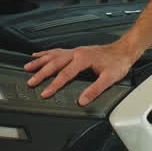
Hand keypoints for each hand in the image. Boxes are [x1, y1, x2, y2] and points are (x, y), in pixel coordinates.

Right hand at [23, 42, 137, 105]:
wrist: (123, 50)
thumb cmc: (117, 63)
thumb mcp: (109, 78)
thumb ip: (95, 90)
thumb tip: (82, 100)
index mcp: (83, 59)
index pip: (65, 74)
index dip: (54, 84)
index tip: (44, 93)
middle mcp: (77, 53)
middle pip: (55, 63)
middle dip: (41, 73)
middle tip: (30, 82)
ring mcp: (75, 51)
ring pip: (53, 55)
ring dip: (40, 61)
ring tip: (27, 67)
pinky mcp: (76, 51)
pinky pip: (57, 51)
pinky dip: (46, 53)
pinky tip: (39, 55)